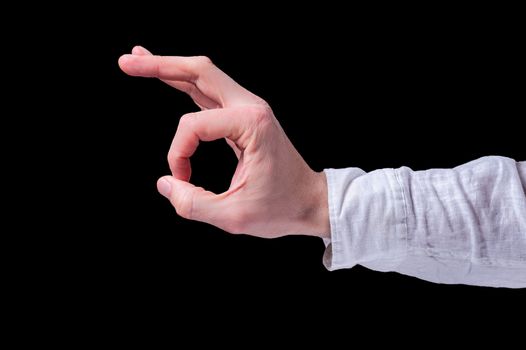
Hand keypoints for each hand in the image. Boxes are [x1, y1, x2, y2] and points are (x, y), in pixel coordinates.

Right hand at [119, 46, 328, 237]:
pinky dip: (184, 82)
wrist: (310, 202)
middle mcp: (251, 106)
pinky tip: (166, 77)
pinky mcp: (245, 116)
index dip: (177, 154)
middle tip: (126, 62)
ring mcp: (249, 107)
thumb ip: (193, 204)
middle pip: (199, 71)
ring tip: (136, 60)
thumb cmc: (280, 208)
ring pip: (203, 76)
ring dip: (169, 68)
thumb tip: (165, 184)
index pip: (193, 126)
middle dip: (160, 65)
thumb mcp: (234, 217)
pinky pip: (209, 92)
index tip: (182, 180)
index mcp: (251, 124)